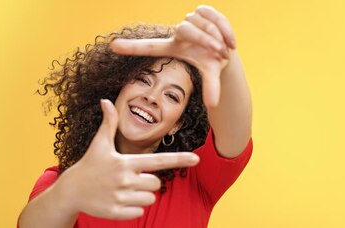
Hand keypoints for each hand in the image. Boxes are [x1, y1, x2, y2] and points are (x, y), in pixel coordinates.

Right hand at [52, 99, 199, 219]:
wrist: (70, 190)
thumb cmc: (89, 165)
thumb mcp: (99, 144)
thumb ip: (108, 123)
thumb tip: (106, 100)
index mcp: (126, 162)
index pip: (159, 161)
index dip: (179, 159)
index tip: (197, 158)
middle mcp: (125, 180)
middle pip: (156, 184)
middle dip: (148, 182)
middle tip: (130, 179)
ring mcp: (120, 197)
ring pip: (150, 199)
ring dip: (141, 196)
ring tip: (123, 190)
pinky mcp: (116, 212)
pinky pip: (139, 211)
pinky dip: (133, 208)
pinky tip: (118, 200)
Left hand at [110, 5, 235, 107]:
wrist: (226, 47)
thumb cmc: (211, 62)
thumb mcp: (210, 74)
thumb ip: (211, 88)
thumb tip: (213, 106)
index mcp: (173, 46)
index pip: (150, 46)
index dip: (132, 47)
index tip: (112, 46)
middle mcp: (179, 31)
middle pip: (187, 29)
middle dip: (206, 41)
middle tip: (219, 53)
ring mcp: (191, 19)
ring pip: (202, 24)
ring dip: (217, 38)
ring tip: (225, 50)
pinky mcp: (204, 10)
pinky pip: (214, 16)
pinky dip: (225, 30)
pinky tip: (231, 42)